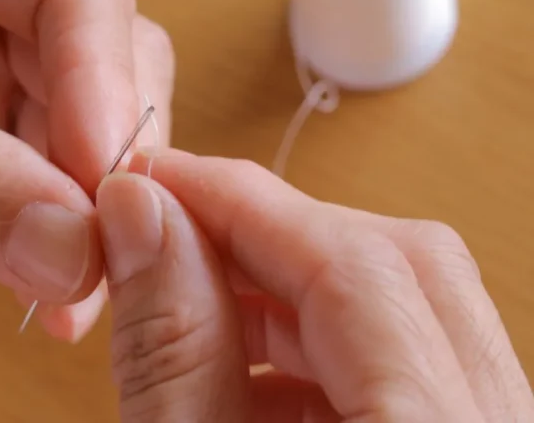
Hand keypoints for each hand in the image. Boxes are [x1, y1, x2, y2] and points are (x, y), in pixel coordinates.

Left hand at [0, 0, 173, 341]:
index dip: (106, 79)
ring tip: (76, 288)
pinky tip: (50, 293)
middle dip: (108, 153)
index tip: (106, 181)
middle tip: (106, 242)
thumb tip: (75, 249)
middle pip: (103, 55)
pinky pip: (46, 178)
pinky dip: (55, 236)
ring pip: (86, 126)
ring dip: (90, 209)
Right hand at [96, 150, 533, 420]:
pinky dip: (314, 348)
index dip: (239, 201)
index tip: (157, 178)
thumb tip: (142, 215)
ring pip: (408, 305)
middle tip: (169, 230)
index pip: (352, 264)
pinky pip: (409, 363)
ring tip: (193, 305)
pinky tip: (240, 372)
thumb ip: (170, 348)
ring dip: (287, 290)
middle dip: (267, 235)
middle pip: (401, 265)